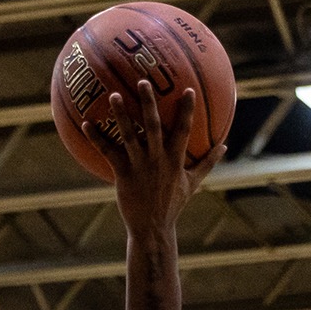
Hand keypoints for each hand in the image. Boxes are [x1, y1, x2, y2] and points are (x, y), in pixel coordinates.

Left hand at [82, 80, 224, 237]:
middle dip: (149, 103)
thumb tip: (225, 146)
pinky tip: (85, 123)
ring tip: (114, 96)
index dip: (186, 110)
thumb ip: (208, 162)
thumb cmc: (173, 204)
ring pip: (128, 136)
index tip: (187, 89)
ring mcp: (139, 166)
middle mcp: (157, 159)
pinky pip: (108, 152)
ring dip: (121, 115)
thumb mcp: (194, 183)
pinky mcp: (123, 174)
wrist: (153, 228)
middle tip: (143, 81)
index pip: (184, 130)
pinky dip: (96, 138)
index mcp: (176, 159)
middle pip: (153, 126)